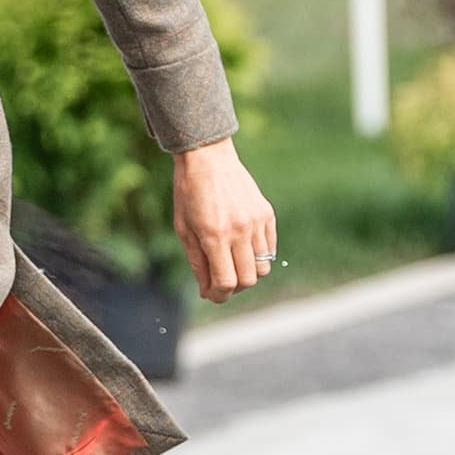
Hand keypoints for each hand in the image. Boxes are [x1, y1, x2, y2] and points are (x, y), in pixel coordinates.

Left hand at [171, 138, 277, 301]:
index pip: (225, 281)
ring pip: (263, 268)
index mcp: (214, 235)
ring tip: (231, 264)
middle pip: (248, 279)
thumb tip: (208, 292)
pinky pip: (270, 249)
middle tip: (220, 281)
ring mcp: (257, 222)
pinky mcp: (267, 215)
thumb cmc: (189, 194)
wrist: (208, 159)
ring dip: (247, 273)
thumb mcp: (184, 230)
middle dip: (233, 288)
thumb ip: (198, 263)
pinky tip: (242, 249)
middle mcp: (239, 231)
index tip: (212, 295)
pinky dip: (258, 257)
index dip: (218, 295)